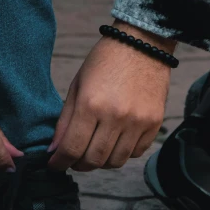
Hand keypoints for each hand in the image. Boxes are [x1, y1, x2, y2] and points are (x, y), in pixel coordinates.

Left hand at [48, 21, 173, 170]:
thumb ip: (65, 120)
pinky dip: (122, 153)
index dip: (60, 162)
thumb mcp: (77, 85)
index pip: (72, 149)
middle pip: (94, 160)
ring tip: (94, 149)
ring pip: (115, 161)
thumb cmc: (105, 61)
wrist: (142, 44)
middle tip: (74, 158)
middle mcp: (116, 117)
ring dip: (101, 161)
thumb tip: (54, 150)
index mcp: (91, 104)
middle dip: (79, 165)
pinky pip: (135, 153)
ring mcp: (138, 122)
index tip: (55, 165)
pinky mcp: (154, 123)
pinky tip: (115, 140)